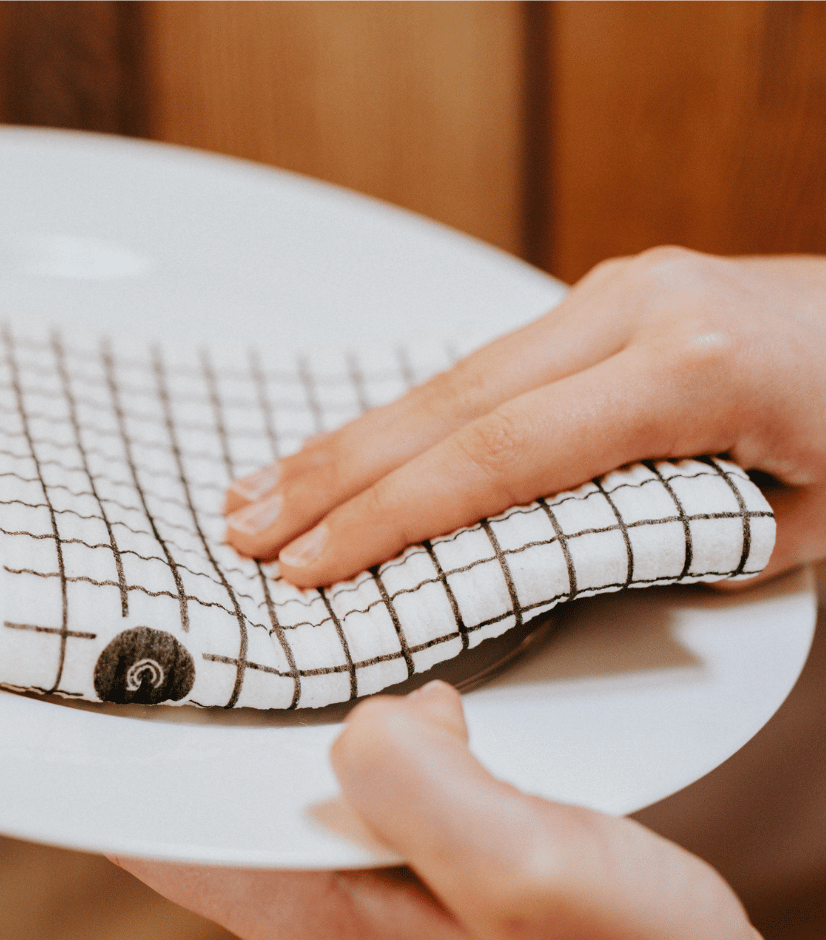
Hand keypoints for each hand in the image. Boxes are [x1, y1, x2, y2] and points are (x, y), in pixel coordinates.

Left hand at [114, 683, 825, 939]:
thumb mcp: (529, 864)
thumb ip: (419, 779)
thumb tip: (369, 713)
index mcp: (318, 921)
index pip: (160, 837)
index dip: (104, 758)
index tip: (65, 678)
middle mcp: (314, 930)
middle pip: (218, 808)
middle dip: (222, 719)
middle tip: (231, 624)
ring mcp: (354, 923)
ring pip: (288, 804)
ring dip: (305, 735)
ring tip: (330, 661)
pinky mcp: (398, 908)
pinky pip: (345, 816)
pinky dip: (361, 762)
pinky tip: (407, 726)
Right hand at [223, 248, 825, 586]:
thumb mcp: (803, 518)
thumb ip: (671, 543)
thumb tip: (559, 567)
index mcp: (689, 369)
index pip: (499, 456)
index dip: (391, 516)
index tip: (313, 566)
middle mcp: (637, 310)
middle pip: (447, 404)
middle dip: (334, 476)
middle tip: (248, 528)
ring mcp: (613, 293)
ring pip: (448, 377)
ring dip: (348, 442)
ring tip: (262, 491)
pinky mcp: (601, 301)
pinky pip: (480, 366)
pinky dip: (404, 418)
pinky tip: (350, 450)